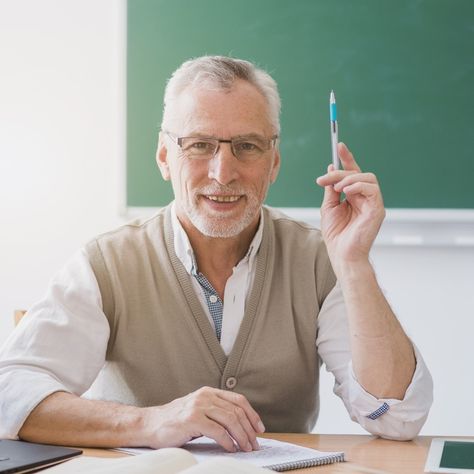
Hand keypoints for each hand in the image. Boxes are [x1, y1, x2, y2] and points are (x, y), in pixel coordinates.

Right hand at [142, 386, 264, 452]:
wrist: (149, 424)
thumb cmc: (174, 421)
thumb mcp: (198, 409)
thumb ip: (215, 412)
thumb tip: (240, 426)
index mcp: (209, 392)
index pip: (238, 400)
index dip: (252, 414)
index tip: (259, 428)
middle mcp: (205, 396)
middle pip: (236, 411)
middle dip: (249, 429)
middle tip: (255, 443)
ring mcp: (198, 406)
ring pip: (230, 420)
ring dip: (242, 437)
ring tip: (246, 448)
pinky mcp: (192, 420)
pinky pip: (218, 431)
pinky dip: (228, 442)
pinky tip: (231, 448)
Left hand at [316, 143, 384, 273]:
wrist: (341, 253)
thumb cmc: (336, 234)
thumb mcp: (328, 206)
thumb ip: (331, 188)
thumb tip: (330, 168)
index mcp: (354, 196)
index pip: (353, 173)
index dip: (347, 159)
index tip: (339, 145)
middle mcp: (365, 197)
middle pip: (358, 173)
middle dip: (340, 171)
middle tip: (323, 179)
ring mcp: (373, 203)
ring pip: (367, 178)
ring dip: (349, 179)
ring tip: (337, 189)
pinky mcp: (378, 209)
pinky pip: (372, 189)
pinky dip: (358, 186)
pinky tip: (346, 192)